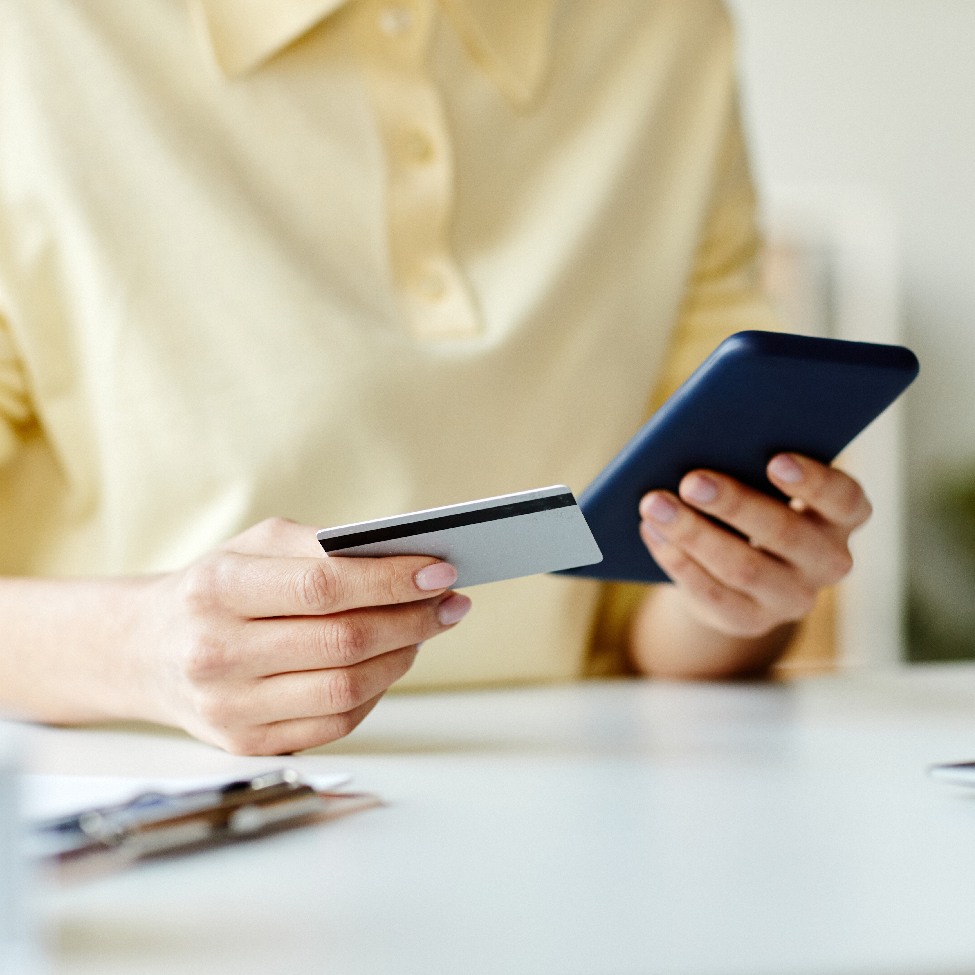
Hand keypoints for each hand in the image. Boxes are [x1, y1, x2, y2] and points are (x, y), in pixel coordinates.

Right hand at [131, 518, 470, 754]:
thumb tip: (404, 560)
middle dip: (412, 620)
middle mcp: (217, 652)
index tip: (440, 571)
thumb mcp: (254, 546)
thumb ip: (322, 547)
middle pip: (343, 643)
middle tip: (448, 603)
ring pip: (346, 689)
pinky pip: (336, 723)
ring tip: (423, 630)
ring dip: (402, 657)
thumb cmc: (216, 588)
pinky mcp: (246, 744)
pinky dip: (376, 691)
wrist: (148, 650)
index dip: (391, 581)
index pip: (323, 587)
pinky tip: (388, 663)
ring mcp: (230, 707)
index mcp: (218, 589)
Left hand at [638, 454, 870, 639]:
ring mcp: (792, 598)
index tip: (776, 460)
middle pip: (785, 533)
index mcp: (841, 517)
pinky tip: (653, 534)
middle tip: (691, 480)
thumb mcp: (761, 483)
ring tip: (655, 504)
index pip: (845, 499)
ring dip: (694, 533)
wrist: (736, 573)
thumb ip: (748, 461)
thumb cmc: (750, 504)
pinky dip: (679, 561)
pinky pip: (713, 595)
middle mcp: (827, 561)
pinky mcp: (751, 620)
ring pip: (743, 567)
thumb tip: (699, 437)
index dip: (814, 481)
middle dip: (734, 504)